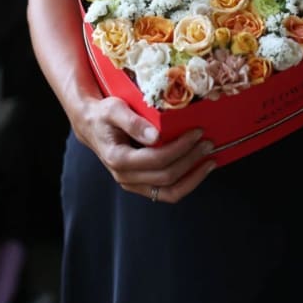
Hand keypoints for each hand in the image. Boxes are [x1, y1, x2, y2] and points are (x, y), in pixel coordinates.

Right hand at [77, 96, 216, 202]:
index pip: (156, 159)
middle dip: (191, 159)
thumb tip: (155, 135)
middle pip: (166, 176)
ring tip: (210, 160)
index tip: (197, 132)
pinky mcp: (141, 185)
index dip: (180, 148)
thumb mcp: (114, 109)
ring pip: (169, 191)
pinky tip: (200, 169)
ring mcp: (133, 184)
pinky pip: (167, 193)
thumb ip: (133, 121)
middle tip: (208, 142)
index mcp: (118, 158)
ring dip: (193, 177)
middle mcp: (124, 176)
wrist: (92, 125)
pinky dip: (186, 183)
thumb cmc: (104, 114)